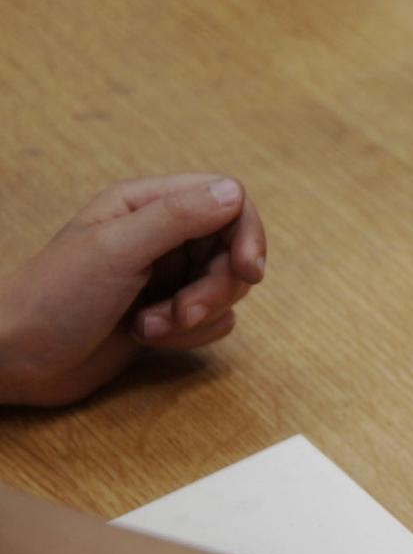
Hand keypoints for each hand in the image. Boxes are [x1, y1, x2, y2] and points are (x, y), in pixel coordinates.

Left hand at [0, 174, 265, 406]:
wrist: (17, 360)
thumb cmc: (53, 298)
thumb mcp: (116, 250)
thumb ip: (177, 218)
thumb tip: (234, 193)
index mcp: (147, 204)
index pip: (227, 200)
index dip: (247, 233)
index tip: (248, 271)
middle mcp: (164, 235)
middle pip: (233, 249)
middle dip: (216, 287)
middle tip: (184, 312)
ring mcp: (167, 276)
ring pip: (227, 289)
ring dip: (198, 315)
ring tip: (151, 327)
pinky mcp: (169, 313)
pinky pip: (214, 321)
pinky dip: (189, 336)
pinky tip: (147, 338)